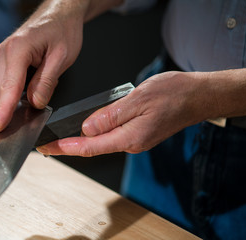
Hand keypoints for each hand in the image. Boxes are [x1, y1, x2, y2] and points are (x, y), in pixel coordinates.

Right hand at [0, 1, 83, 132]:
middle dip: (13, 108)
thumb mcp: (62, 58)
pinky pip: (4, 85)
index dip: (4, 112)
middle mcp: (4, 53)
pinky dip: (16, 92)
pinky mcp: (4, 60)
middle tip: (39, 103)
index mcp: (18, 51)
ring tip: (40, 87)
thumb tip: (34, 104)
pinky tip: (33, 84)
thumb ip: (46, 82)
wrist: (59, 14)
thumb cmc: (62, 30)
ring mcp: (1, 56)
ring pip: (0, 92)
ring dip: (16, 99)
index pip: (9, 89)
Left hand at [36, 71, 211, 155]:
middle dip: (69, 146)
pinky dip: (97, 133)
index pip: (90, 147)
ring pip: (102, 141)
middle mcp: (131, 143)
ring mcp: (135, 140)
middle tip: (47, 143)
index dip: (66, 148)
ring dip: (82, 140)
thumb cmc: (174, 94)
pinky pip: (112, 135)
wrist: (198, 96)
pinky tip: (88, 128)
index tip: (47, 148)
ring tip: (61, 137)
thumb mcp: (138, 99)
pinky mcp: (138, 134)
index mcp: (130, 137)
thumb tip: (87, 128)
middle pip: (93, 147)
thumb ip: (111, 115)